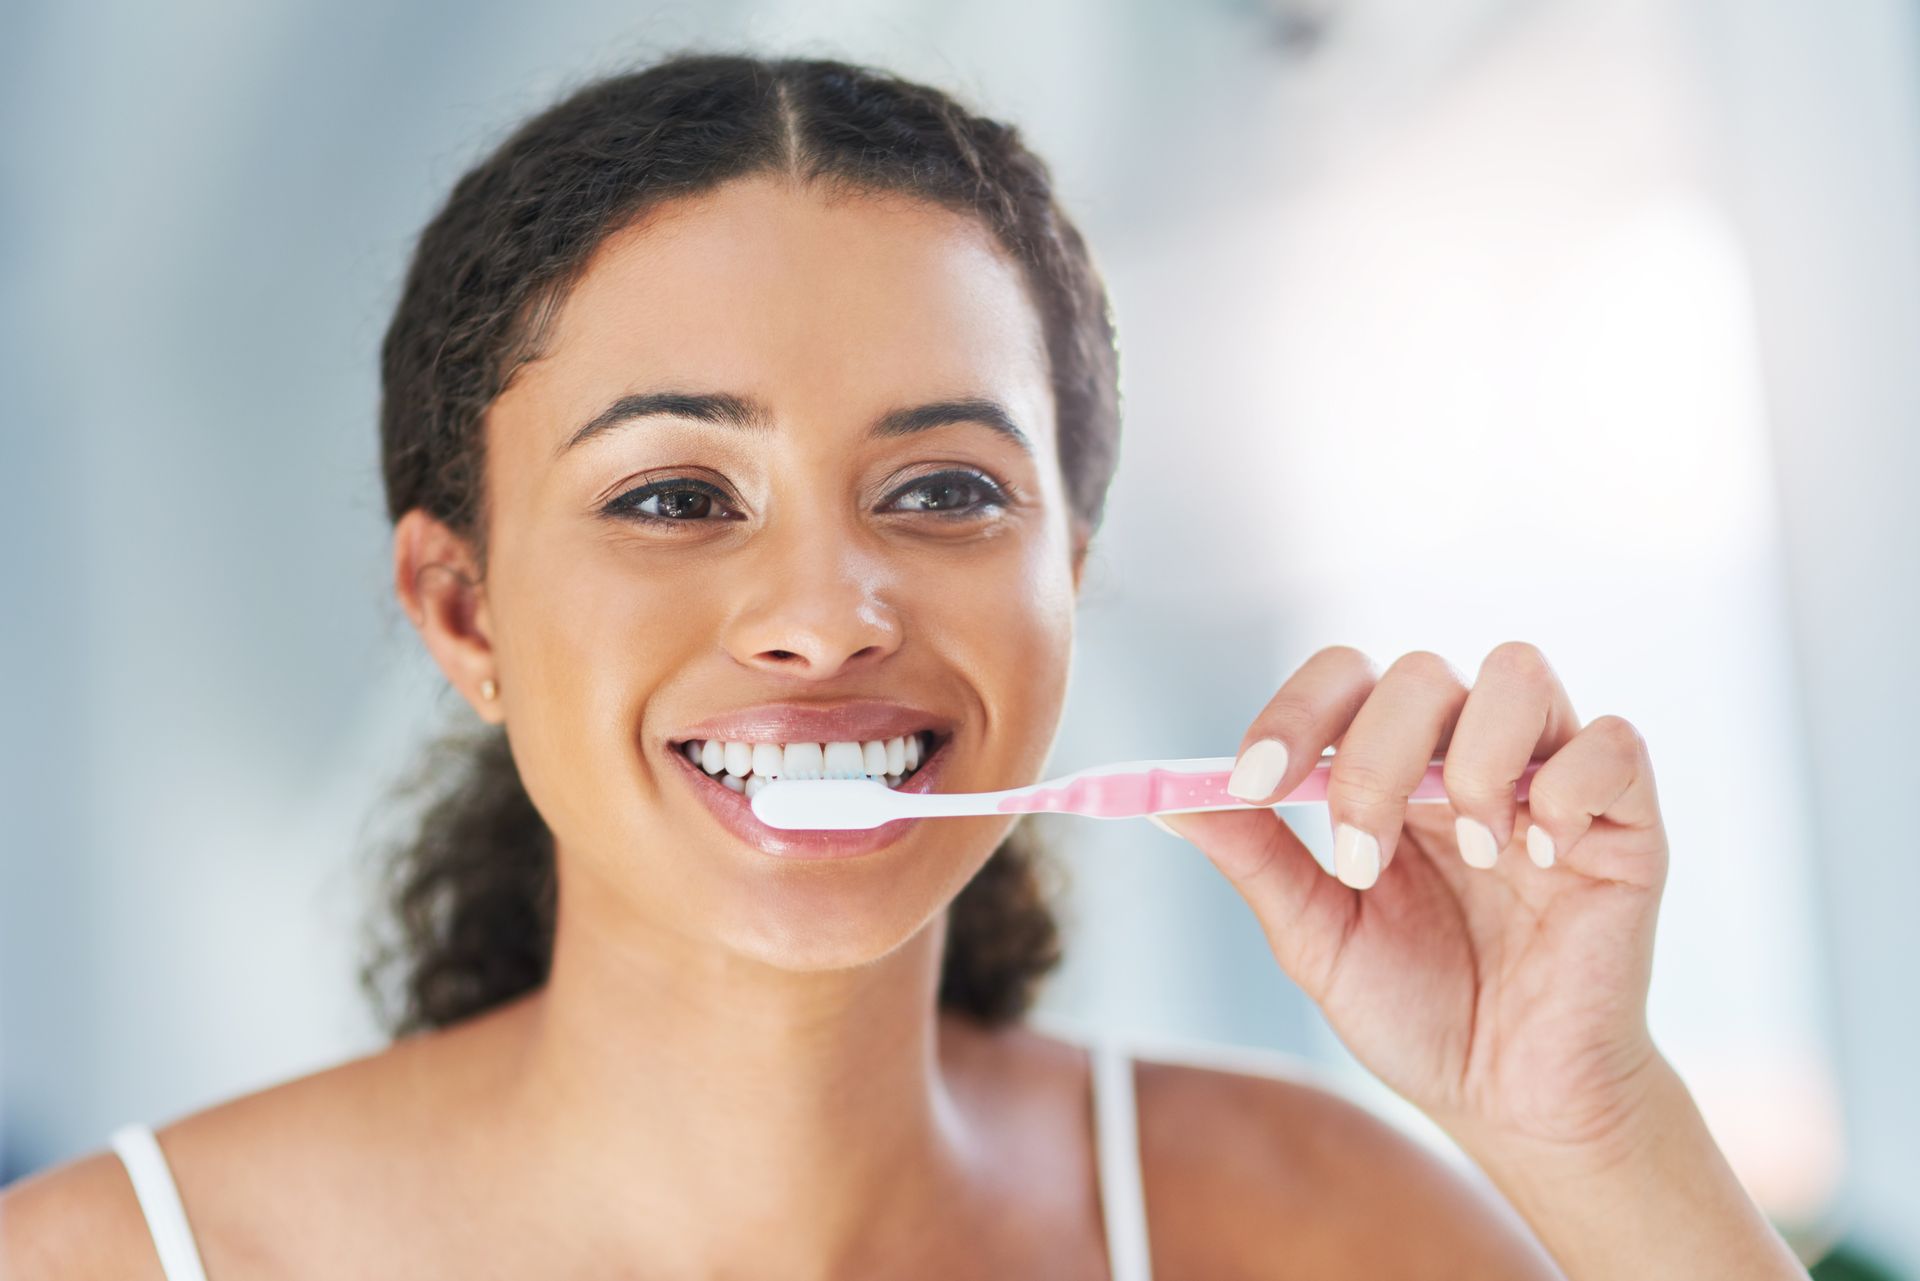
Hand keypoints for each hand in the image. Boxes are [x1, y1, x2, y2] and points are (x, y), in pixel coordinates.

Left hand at [1154, 642, 1669, 1156]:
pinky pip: (1614, 744)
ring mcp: (1549, 780)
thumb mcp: (1317, 939)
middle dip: (1372, 759)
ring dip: (1471, 757)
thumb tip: (1168, 798)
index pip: (1343, 678)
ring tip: (1464, 850)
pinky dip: (1566, 787)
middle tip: (1360, 858)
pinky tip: (1541, 858)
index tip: (1255, 780)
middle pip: (1419, 671)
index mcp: (1390, 770)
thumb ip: (1256, 859)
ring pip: (1518, 672)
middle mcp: (1468, 755)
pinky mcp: (1627, 821)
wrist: (1510, 1101)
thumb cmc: (1416, 1012)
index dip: (1295, 712)